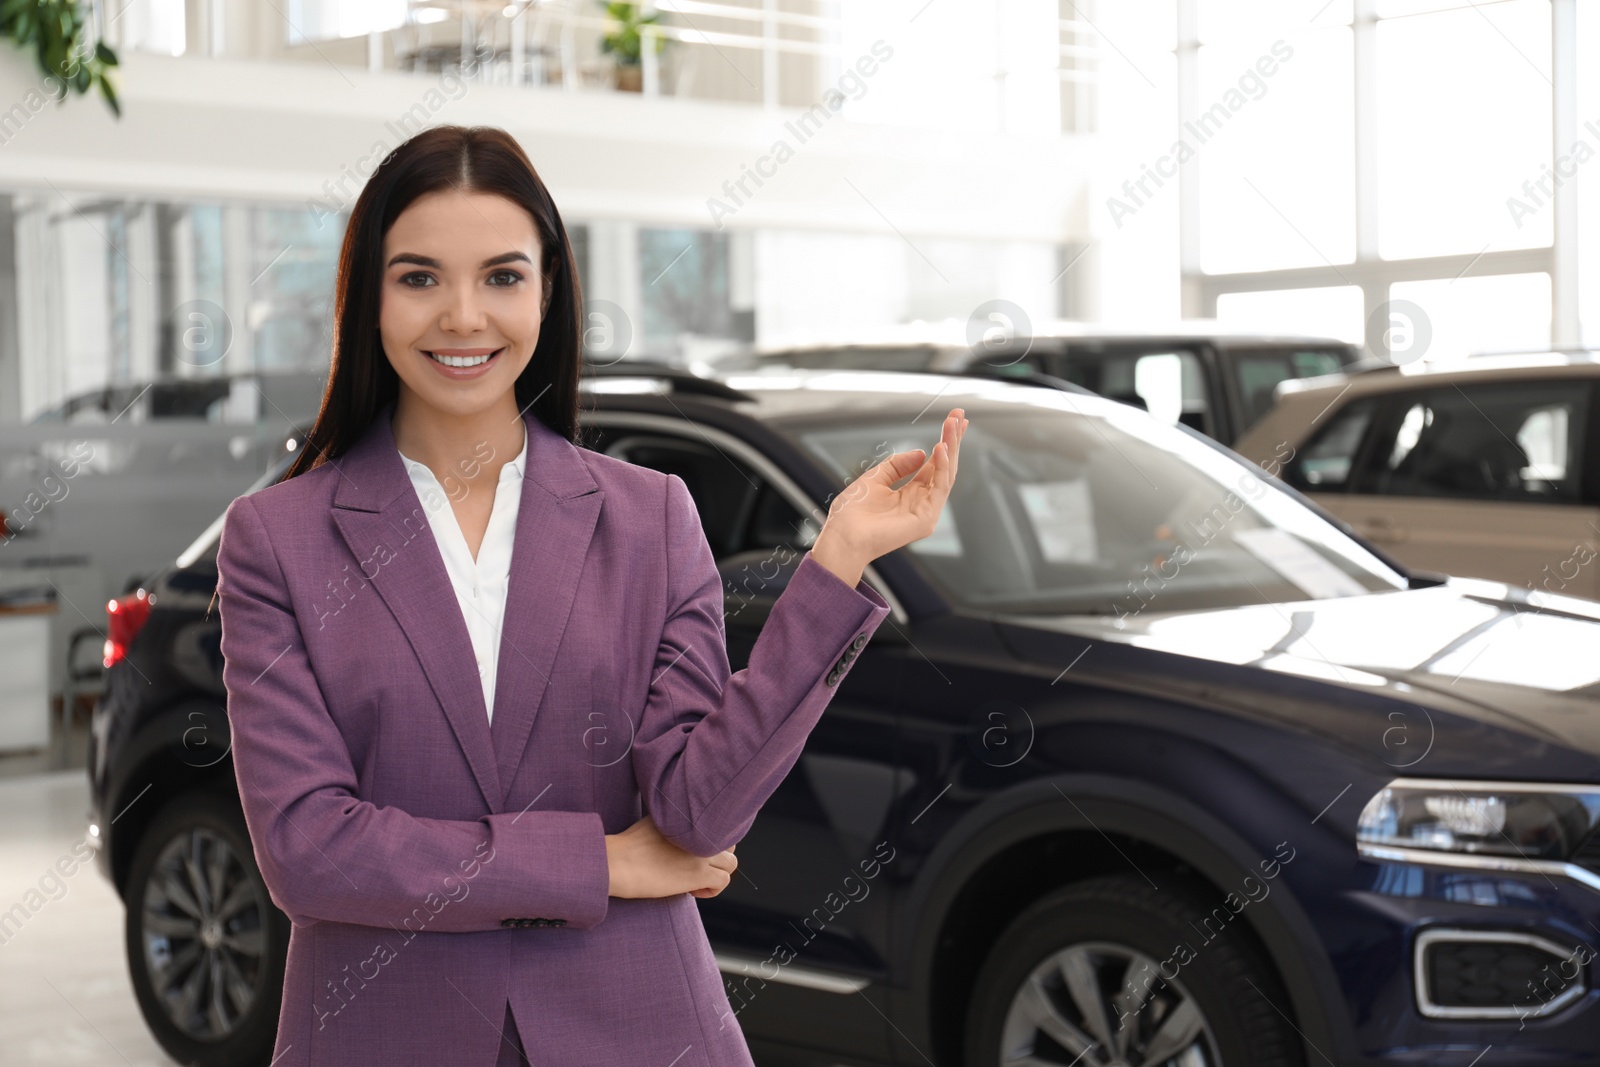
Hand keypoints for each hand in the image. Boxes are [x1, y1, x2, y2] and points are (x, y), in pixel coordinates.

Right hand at [605, 814, 738, 899]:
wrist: (617, 862)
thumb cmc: (628, 846)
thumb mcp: (654, 822)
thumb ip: (674, 822)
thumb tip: (682, 831)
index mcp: (690, 817)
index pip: (718, 826)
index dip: (710, 843)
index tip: (694, 854)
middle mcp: (700, 832)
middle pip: (730, 843)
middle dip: (718, 857)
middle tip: (697, 867)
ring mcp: (701, 853)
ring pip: (731, 863)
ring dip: (718, 874)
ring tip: (695, 881)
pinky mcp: (699, 874)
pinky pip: (723, 881)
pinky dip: (712, 889)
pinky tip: (693, 891)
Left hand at [809, 408, 966, 585]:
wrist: (842, 537)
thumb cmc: (852, 514)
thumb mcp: (874, 478)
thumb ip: (897, 465)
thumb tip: (922, 452)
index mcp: (910, 494)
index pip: (934, 465)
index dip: (944, 442)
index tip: (953, 420)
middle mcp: (922, 502)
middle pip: (944, 467)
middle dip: (953, 440)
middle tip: (960, 415)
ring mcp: (926, 511)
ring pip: (946, 475)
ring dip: (950, 448)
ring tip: (952, 425)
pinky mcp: (926, 519)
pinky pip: (940, 488)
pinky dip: (942, 467)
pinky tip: (940, 448)